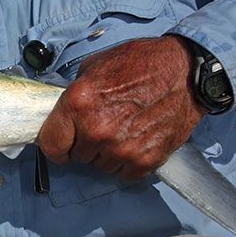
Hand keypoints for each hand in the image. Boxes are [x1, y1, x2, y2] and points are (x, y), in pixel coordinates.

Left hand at [36, 36, 203, 180]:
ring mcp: (122, 148)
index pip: (50, 145)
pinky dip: (129, 161)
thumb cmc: (141, 63)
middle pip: (77, 157)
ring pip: (101, 166)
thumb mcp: (95, 67)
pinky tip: (136, 139)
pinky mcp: (145, 160)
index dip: (56, 145)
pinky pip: (125, 173)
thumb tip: (65, 115)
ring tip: (123, 130)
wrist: (185, 71)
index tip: (63, 142)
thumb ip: (75, 95)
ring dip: (107, 153)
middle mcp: (97, 130)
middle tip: (103, 126)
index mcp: (79, 104)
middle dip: (85, 144)